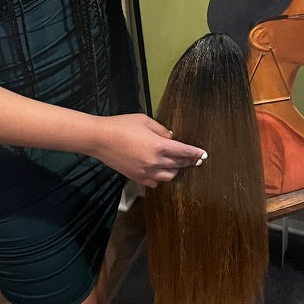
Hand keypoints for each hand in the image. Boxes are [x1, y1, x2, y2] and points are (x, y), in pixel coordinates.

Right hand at [89, 113, 206, 187]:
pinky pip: (154, 182)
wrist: (100, 139)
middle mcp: (154, 161)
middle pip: (178, 165)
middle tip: (193, 159)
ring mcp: (145, 172)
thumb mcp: (144, 121)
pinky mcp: (136, 177)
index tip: (203, 155)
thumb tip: (171, 137)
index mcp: (158, 146)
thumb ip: (161, 130)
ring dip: (174, 170)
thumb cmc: (121, 126)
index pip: (184, 152)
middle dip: (188, 161)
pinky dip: (160, 178)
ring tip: (175, 164)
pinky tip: (158, 171)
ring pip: (169, 176)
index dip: (195, 153)